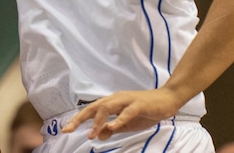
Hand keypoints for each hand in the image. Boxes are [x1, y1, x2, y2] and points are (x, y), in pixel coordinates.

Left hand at [63, 89, 179, 139]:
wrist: (167, 100)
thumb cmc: (146, 111)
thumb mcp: (127, 123)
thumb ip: (113, 128)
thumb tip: (98, 134)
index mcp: (112, 103)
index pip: (92, 110)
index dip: (78, 119)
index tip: (66, 129)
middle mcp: (116, 99)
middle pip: (94, 107)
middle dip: (80, 118)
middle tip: (68, 129)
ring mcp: (127, 100)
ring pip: (107, 107)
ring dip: (98, 121)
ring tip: (91, 134)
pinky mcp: (139, 104)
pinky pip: (127, 112)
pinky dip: (119, 120)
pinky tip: (112, 127)